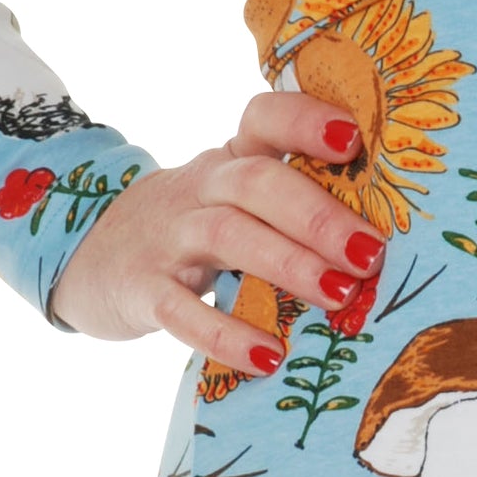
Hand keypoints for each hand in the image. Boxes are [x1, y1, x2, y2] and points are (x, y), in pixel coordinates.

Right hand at [50, 93, 381, 363]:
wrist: (87, 256)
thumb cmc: (191, 231)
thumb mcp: (232, 202)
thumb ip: (291, 206)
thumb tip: (389, 238)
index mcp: (231, 160)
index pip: (264, 119)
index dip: (305, 121)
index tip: (355, 141)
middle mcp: (199, 188)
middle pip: (257, 182)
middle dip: (318, 215)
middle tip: (370, 253)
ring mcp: (166, 237)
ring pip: (227, 235)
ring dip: (289, 264)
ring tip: (340, 295)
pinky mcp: (140, 289)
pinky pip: (181, 311)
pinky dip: (226, 335)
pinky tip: (269, 357)